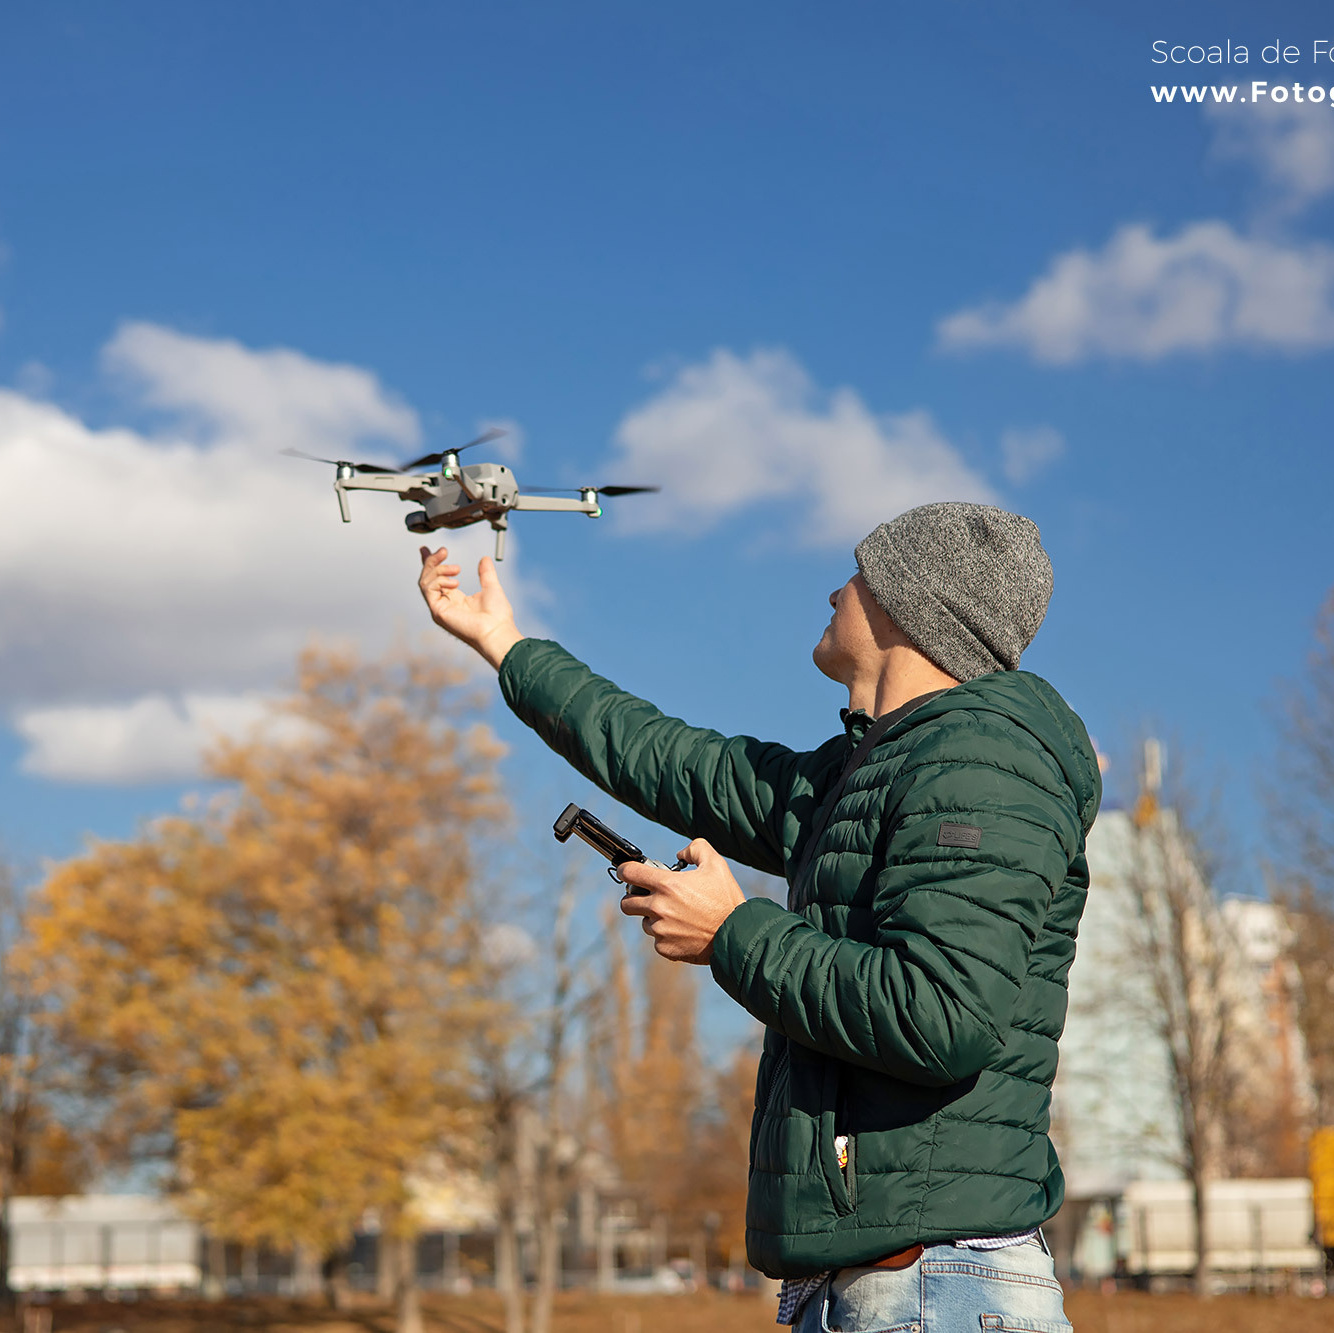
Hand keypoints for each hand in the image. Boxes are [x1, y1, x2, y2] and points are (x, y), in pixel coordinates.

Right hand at [418, 547, 523, 669]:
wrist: (497, 631)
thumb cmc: (497, 616)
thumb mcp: (491, 587)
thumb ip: (486, 573)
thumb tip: (484, 559)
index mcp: (455, 599)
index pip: (436, 578)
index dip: (430, 563)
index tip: (425, 549)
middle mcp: (445, 603)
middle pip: (427, 578)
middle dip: (432, 561)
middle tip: (444, 550)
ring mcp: (439, 608)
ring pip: (425, 581)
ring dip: (438, 569)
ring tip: (457, 569)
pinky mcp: (437, 612)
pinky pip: (429, 589)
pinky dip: (439, 580)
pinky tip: (455, 581)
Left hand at [618, 839, 745, 964]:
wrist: (737, 935)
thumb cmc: (726, 899)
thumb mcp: (715, 864)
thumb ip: (695, 849)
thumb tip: (680, 854)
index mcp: (667, 885)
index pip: (628, 873)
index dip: (626, 869)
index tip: (628, 871)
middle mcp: (658, 908)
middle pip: (626, 903)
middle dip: (636, 897)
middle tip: (651, 896)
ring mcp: (660, 930)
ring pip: (644, 922)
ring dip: (654, 918)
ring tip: (677, 916)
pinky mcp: (665, 948)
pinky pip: (656, 940)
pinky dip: (665, 935)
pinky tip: (684, 931)